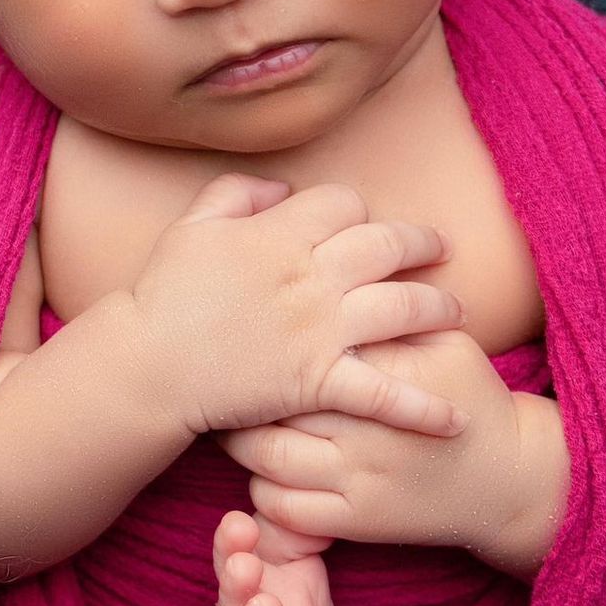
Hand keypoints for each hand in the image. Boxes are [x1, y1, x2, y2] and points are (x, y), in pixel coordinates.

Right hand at [122, 175, 470, 442]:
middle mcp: (311, 276)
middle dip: (422, 243)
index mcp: (281, 235)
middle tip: (441, 249)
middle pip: (388, 246)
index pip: (344, 204)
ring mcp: (321, 330)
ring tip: (456, 313)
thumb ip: (234, 194)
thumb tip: (279, 190)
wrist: (149, 366)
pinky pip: (384, 392)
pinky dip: (423, 406)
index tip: (364, 224)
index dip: (358, 211)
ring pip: (402, 307)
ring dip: (438, 308)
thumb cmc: (162, 296)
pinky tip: (453, 416)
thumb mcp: (190, 227)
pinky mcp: (320, 381)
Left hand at [220, 329, 570, 577]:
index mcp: (389, 374)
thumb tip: (336, 265)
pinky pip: (284, 509)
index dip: (267, 336)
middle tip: (221, 369)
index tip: (244, 325)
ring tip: (232, 418)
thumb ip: (394, 310)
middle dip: (242, 387)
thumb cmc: (469, 398)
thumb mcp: (445, 341)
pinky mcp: (356, 522)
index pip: (311, 348)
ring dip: (240, 439)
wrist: (506, 480)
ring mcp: (358, 479)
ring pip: (267, 459)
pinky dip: (261, 489)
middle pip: (278, 402)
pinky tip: (260, 468)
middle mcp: (369, 428)